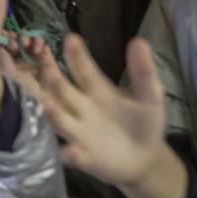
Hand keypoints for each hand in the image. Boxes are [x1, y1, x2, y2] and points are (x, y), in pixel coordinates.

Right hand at [7, 35, 185, 197]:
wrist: (146, 158)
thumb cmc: (143, 122)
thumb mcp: (150, 95)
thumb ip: (143, 71)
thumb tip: (139, 40)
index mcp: (96, 89)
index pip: (83, 69)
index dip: (77, 55)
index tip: (70, 38)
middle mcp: (81, 108)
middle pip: (62, 91)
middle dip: (54, 81)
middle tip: (46, 69)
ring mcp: (79, 132)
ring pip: (61, 121)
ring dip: (54, 114)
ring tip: (47, 106)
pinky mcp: (85, 157)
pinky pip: (74, 156)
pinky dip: (71, 154)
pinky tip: (70, 151)